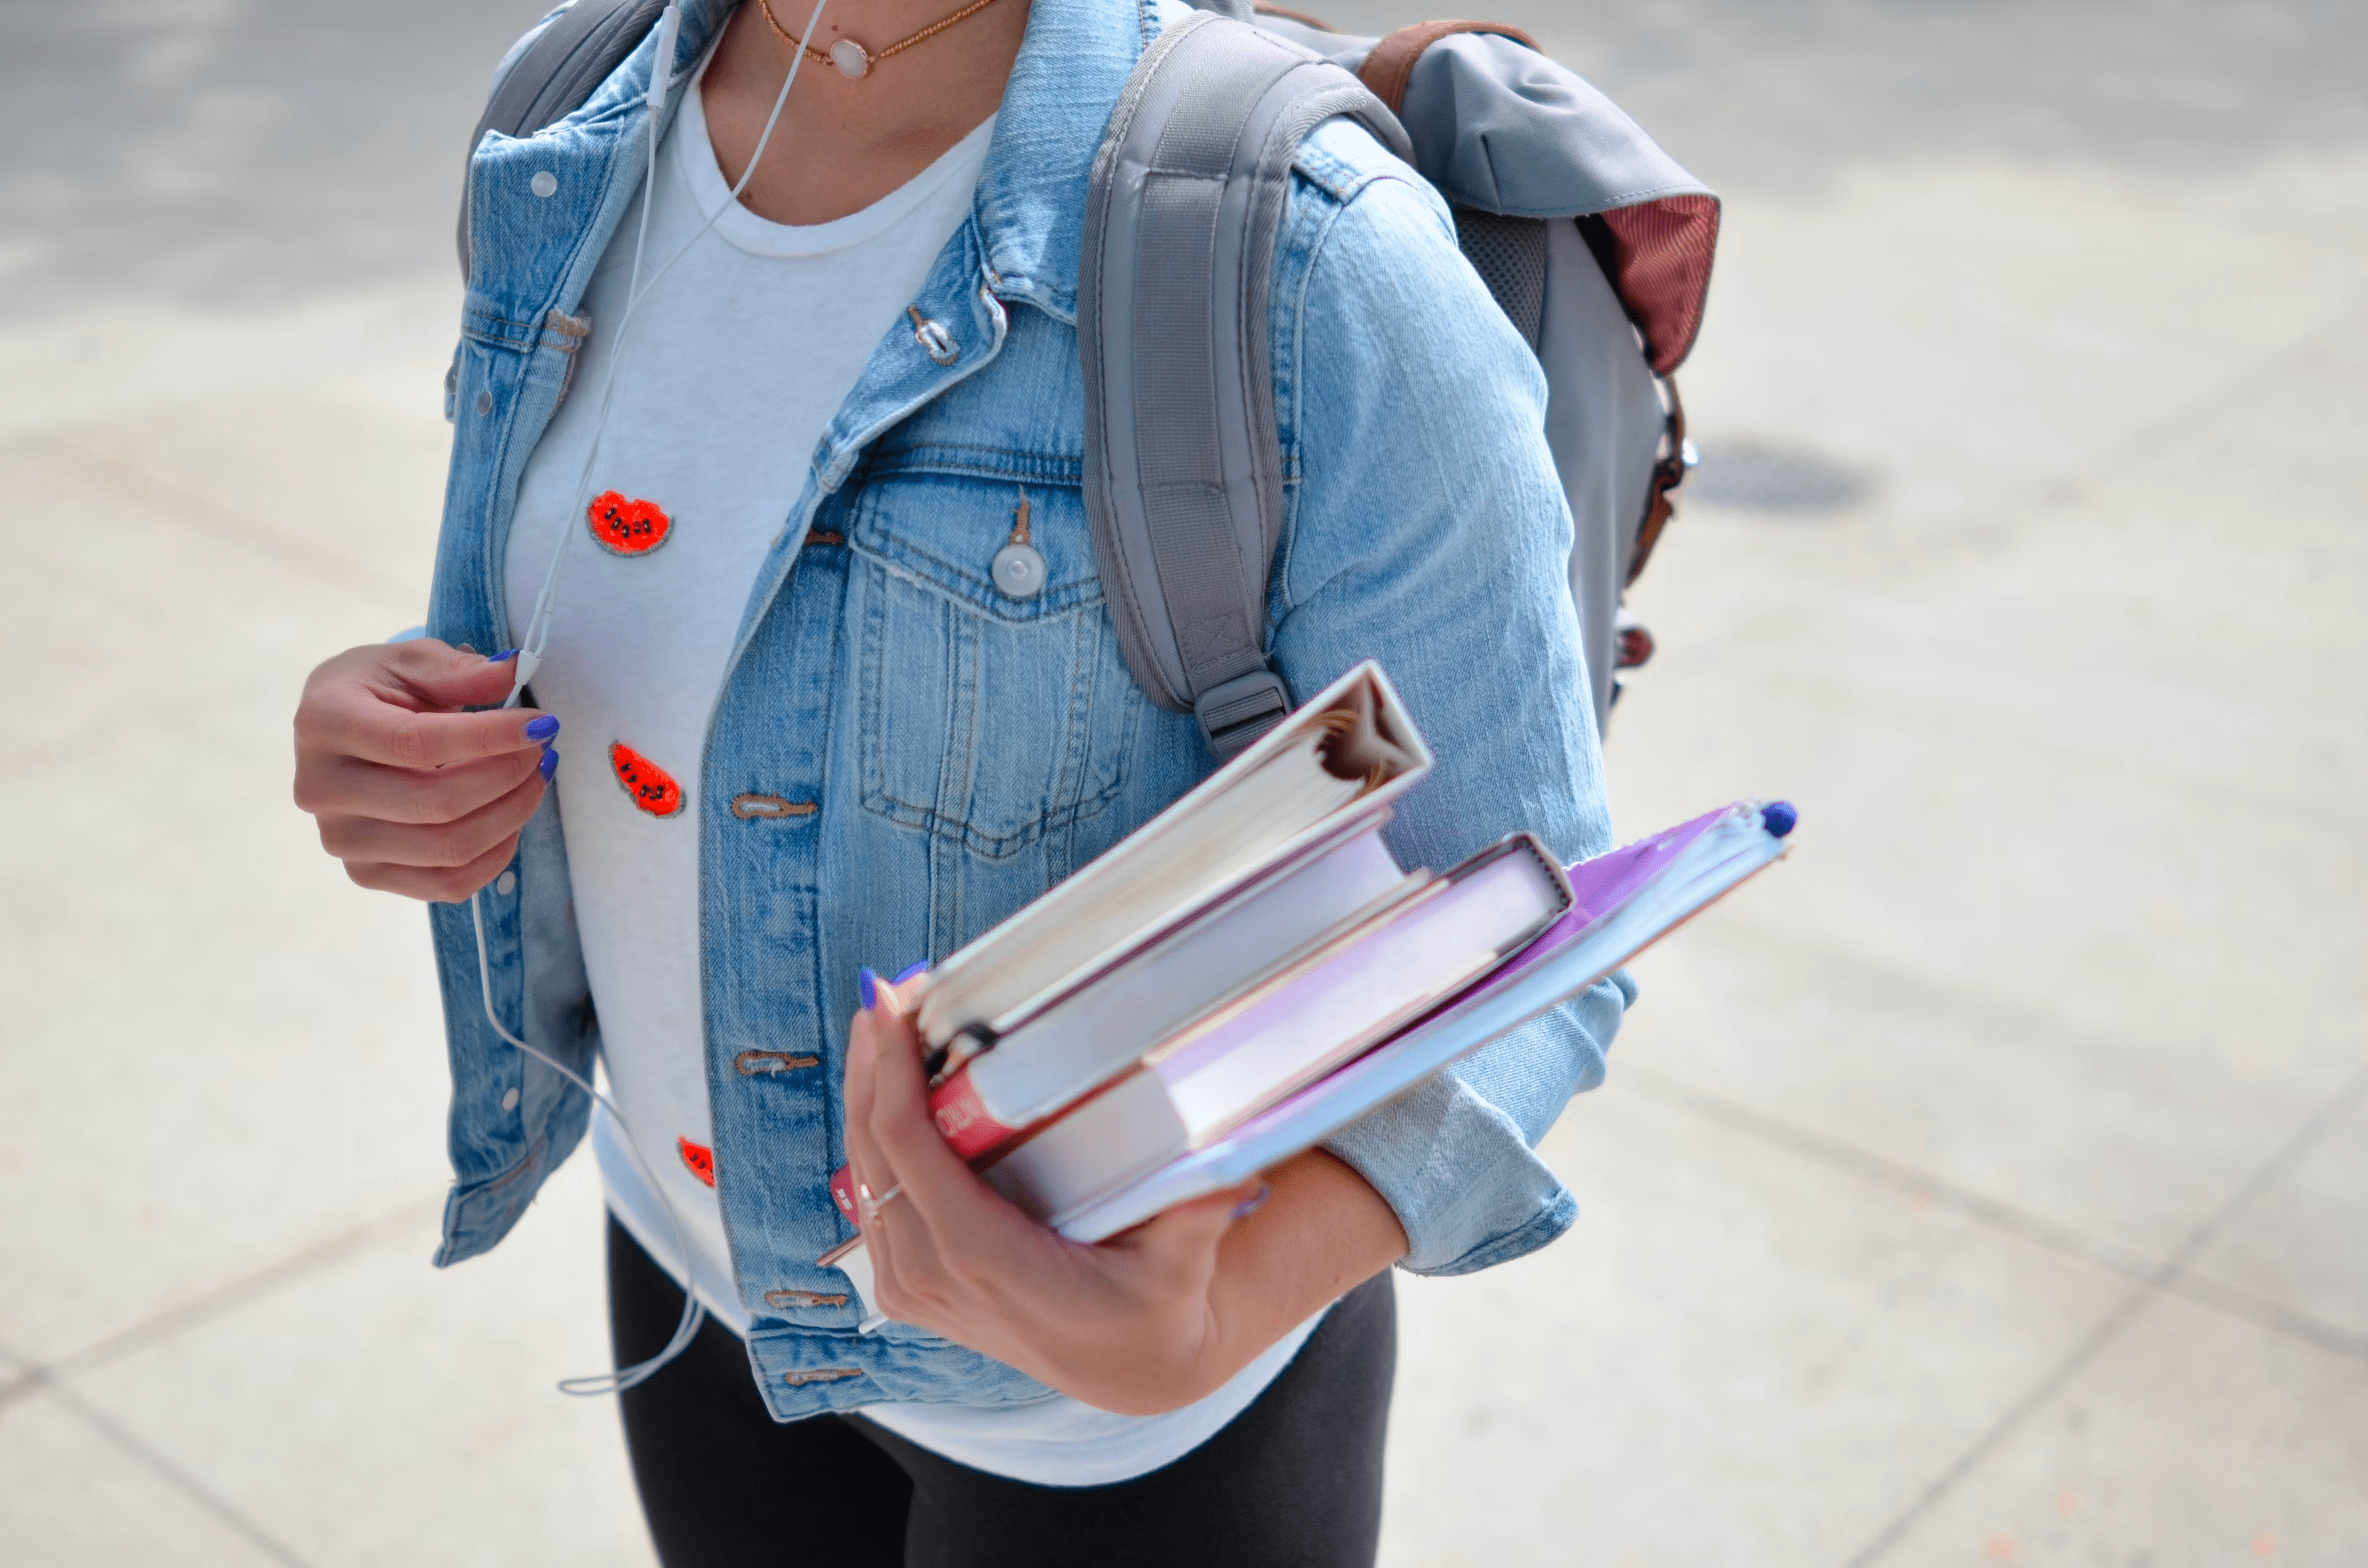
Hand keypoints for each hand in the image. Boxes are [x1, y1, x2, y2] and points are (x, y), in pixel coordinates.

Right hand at [292, 639, 558, 901]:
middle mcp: (321, 788)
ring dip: (511, 814)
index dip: (489, 737)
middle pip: (437, 804)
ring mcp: (341, 839)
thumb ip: (460, 670)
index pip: (416, 743)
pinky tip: (512, 818)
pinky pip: (447, 885)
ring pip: (449, 849)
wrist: (341, 730)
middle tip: (543, 750)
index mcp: (324, 723)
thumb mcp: (412, 661)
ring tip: (535, 778)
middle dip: (508, 776)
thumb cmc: (379, 690)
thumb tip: (513, 672)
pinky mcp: (366, 873)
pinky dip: (495, 855)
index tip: (541, 724)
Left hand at [841, 975, 1406, 1415]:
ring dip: (865, 1094)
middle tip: (885, 992)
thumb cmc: (1153, 1308)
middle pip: (872, 1149)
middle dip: (872, 1064)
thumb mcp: (1181, 1266)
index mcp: (983, 1259)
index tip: (891, 1005)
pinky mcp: (909, 1286)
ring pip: (862, 1172)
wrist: (1128, 1369)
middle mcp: (932, 1276)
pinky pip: (871, 1199)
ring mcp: (913, 1287)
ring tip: (881, 1022)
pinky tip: (883, 1087)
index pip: (908, 1149)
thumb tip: (1231, 1167)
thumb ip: (1198, 1214)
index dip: (891, 1072)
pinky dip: (872, 1137)